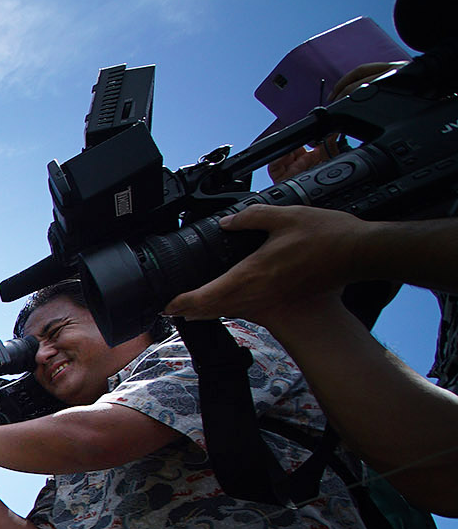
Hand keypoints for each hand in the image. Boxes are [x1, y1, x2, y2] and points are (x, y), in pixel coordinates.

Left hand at [164, 206, 366, 325]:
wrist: (360, 255)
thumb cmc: (327, 236)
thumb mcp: (286, 216)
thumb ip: (253, 217)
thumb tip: (228, 221)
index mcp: (252, 273)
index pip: (208, 294)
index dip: (184, 301)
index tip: (168, 304)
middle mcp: (257, 293)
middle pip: (214, 309)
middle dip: (190, 310)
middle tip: (173, 310)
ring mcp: (271, 300)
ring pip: (231, 311)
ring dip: (209, 312)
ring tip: (193, 310)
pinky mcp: (284, 300)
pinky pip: (250, 309)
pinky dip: (232, 309)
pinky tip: (231, 304)